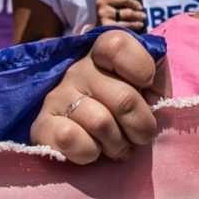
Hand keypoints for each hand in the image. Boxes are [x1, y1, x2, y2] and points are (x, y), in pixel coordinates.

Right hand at [32, 29, 164, 163]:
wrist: (99, 136)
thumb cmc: (132, 107)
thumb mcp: (153, 84)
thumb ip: (156, 71)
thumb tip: (147, 80)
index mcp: (103, 53)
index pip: (117, 45)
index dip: (142, 70)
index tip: (147, 86)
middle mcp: (77, 69)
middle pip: (124, 100)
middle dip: (141, 127)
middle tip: (139, 135)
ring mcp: (57, 96)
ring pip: (100, 123)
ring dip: (117, 144)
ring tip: (116, 144)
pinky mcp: (41, 125)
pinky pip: (69, 138)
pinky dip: (89, 152)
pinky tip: (92, 149)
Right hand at [93, 0, 147, 32]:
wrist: (103, 26)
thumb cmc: (114, 7)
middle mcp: (100, 1)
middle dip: (134, 3)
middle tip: (140, 7)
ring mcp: (102, 13)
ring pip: (126, 13)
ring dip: (138, 15)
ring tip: (142, 16)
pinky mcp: (106, 26)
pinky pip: (125, 24)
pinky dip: (135, 24)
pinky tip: (139, 24)